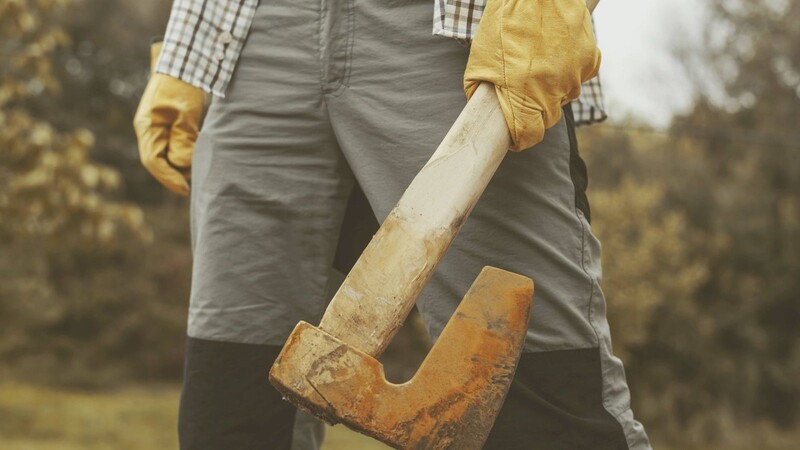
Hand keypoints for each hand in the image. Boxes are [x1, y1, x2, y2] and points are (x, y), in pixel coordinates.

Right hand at [133, 42, 205, 194]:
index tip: (185, 190)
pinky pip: (172, 146)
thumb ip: (183, 139)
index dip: (169, 178)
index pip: (153, 161)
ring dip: (180, 165)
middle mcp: (149, 129)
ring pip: (166, 154)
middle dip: (175, 174)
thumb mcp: (185, 113)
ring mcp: (157, 127)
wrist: (185, 61)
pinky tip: (196, 157)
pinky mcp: (168, 124)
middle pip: (158, 161)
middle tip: (193, 184)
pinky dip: (184, 154)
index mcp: (147, 126)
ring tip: (197, 171)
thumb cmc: (183, 85)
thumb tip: (182, 165)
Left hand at [464, 0, 600, 150]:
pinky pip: (582, 75)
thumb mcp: (480, 62)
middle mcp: (552, 89)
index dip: (521, 138)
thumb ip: (483, 93)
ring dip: (554, 88)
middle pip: (548, 118)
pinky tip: (557, 55)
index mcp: (523, 94)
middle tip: (523, 91)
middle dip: (536, 111)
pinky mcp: (589, 58)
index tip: (516, 136)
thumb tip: (486, 114)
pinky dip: (572, 70)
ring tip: (539, 65)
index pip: (529, 135)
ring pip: (566, 96)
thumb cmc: (502, 24)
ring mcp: (573, 74)